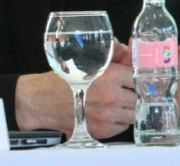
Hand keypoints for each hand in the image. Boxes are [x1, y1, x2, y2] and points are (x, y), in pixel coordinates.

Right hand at [16, 39, 134, 138]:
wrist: (42, 100)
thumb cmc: (61, 79)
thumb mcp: (85, 59)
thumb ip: (112, 53)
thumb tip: (127, 48)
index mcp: (108, 76)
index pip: (137, 78)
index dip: (132, 78)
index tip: (129, 80)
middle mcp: (110, 97)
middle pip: (137, 98)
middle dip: (130, 94)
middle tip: (121, 91)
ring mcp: (107, 116)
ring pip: (132, 114)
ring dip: (126, 109)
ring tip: (113, 103)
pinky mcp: (102, 131)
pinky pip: (122, 126)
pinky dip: (117, 121)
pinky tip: (104, 113)